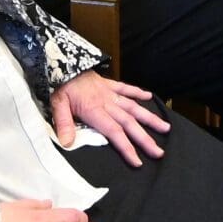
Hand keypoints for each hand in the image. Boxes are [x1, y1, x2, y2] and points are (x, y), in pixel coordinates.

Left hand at [51, 70, 168, 164]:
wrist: (61, 60)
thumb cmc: (59, 85)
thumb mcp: (56, 104)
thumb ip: (64, 123)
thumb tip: (67, 143)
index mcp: (94, 109)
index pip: (114, 132)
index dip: (127, 147)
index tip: (138, 161)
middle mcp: (106, 102)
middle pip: (129, 123)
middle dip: (145, 138)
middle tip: (159, 152)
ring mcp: (109, 92)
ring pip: (133, 107)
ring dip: (149, 118)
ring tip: (165, 127)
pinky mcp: (108, 84)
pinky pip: (125, 88)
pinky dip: (138, 92)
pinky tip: (149, 96)